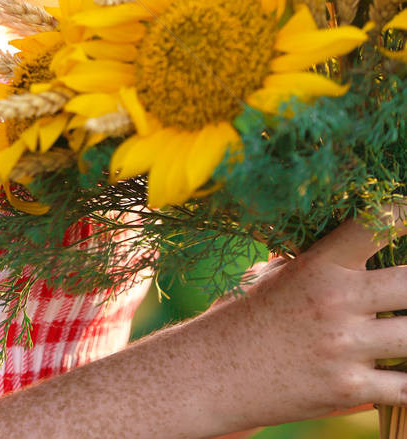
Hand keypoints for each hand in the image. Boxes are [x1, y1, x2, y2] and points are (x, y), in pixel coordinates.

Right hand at [187, 206, 406, 432]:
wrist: (215, 372)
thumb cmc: (244, 313)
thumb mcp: (273, 273)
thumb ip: (314, 258)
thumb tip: (345, 237)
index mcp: (318, 265)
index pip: (373, 225)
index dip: (400, 214)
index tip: (406, 214)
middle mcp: (336, 302)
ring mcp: (346, 348)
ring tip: (404, 326)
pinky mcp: (350, 389)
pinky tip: (404, 370)